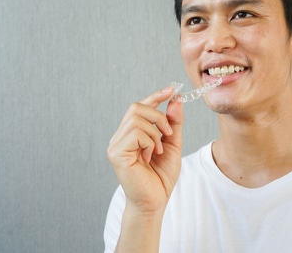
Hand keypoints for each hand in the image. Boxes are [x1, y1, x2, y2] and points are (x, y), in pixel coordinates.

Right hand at [107, 85, 183, 213]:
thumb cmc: (160, 177)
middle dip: (158, 115)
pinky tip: (150, 156)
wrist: (155, 201)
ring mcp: (115, 144)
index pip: (139, 106)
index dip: (155, 96)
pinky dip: (149, 142)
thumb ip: (173, 123)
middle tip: (168, 133)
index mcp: (130, 133)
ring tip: (158, 150)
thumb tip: (176, 100)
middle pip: (136, 107)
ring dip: (155, 133)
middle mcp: (120, 136)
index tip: (172, 89)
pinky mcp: (116, 153)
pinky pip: (136, 133)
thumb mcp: (172, 144)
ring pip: (137, 119)